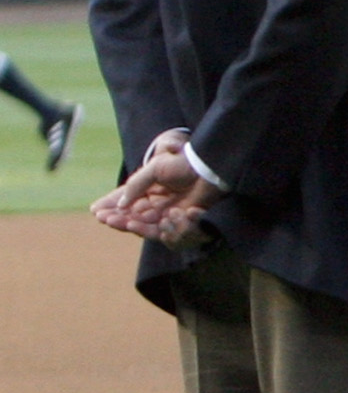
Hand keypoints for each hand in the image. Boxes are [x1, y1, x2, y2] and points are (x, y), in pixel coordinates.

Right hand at [93, 129, 221, 248]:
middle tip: (100, 217)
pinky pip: (155, 228)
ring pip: (139, 221)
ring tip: (110, 220)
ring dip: (123, 221)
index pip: (124, 198)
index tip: (95, 209)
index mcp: (147, 186)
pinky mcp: (174, 220)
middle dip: (114, 214)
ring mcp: (163, 211)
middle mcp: (153, 201)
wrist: (207, 170)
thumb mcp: (155, 169)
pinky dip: (141, 227)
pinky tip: (129, 224)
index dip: (109, 204)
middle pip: (129, 212)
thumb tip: (120, 203)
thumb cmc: (183, 164)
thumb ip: (137, 185)